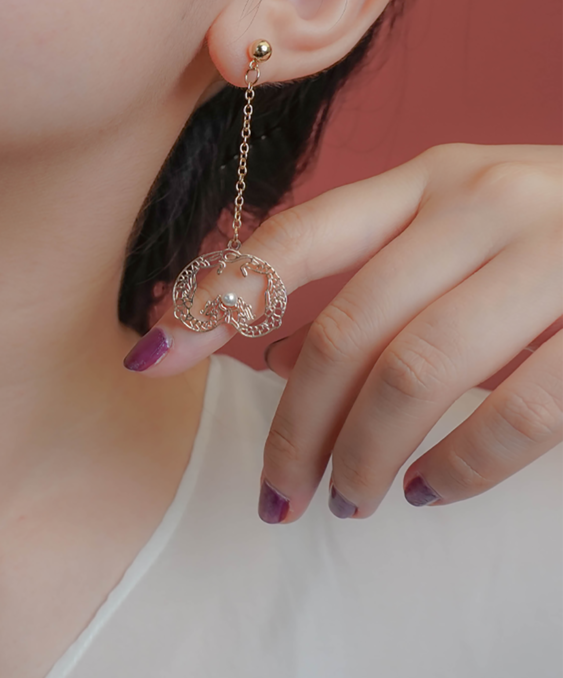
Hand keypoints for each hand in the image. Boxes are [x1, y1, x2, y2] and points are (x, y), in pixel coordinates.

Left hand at [125, 144, 561, 522]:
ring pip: (421, 371)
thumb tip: (272, 356)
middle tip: (278, 489)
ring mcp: (552, 255)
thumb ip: (371, 279)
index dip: (218, 298)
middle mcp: (484, 202)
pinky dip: (460, 467)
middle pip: (350, 325)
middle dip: (296, 423)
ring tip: (348, 498)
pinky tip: (432, 493)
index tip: (154, 357)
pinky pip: (517, 413)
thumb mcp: (458, 230)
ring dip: (365, 452)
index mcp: (432, 178)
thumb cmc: (550, 240)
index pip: (299, 236)